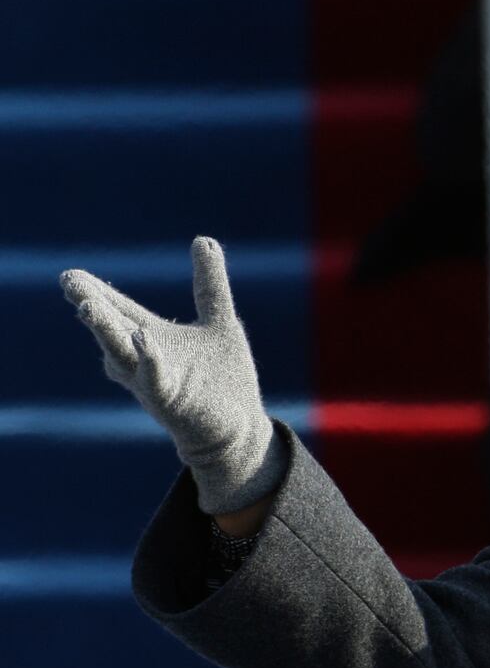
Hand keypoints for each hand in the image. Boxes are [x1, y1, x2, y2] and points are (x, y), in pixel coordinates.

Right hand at [60, 237, 283, 514]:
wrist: (239, 427)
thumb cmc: (223, 378)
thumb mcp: (221, 322)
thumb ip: (210, 284)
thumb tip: (204, 239)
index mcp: (153, 337)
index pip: (120, 310)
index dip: (98, 293)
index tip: (71, 276)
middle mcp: (145, 359)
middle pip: (112, 329)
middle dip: (93, 308)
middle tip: (72, 285)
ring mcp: (155, 381)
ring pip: (122, 355)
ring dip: (107, 331)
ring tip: (89, 307)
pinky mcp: (172, 401)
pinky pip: (155, 380)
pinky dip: (149, 360)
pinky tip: (144, 340)